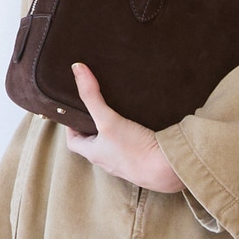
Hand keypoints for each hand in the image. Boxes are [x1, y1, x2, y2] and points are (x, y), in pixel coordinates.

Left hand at [65, 62, 183, 192]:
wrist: (167, 169)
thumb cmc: (134, 149)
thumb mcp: (108, 120)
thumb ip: (92, 96)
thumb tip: (77, 69)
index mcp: (95, 154)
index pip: (74, 142)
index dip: (72, 127)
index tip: (76, 111)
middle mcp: (108, 161)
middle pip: (94, 143)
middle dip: (94, 126)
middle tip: (97, 107)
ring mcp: (126, 163)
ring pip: (113, 146)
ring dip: (113, 131)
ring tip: (118, 112)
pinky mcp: (143, 161)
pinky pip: (132, 148)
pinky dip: (132, 137)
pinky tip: (141, 125)